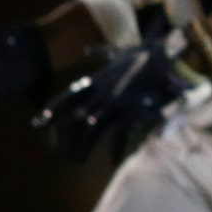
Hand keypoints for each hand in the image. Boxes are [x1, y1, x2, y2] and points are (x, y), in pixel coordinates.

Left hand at [34, 31, 211, 163]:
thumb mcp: (122, 51)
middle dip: (64, 133)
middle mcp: (103, 94)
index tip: (39, 122)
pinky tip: (113, 161)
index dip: (54, 109)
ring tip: (74, 161)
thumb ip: (104, 53)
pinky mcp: (133, 115)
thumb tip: (88, 49)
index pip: (70, 96)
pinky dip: (117, 149)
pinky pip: (121, 136)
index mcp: (99, 79)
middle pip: (76, 116)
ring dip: (83, 146)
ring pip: (93, 130)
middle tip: (50, 145)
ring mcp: (117, 105)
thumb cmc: (151, 53)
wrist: (172, 59)